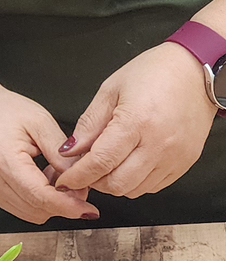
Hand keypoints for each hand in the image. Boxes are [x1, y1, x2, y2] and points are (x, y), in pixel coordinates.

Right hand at [0, 82, 99, 224]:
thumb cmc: (4, 111)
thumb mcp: (40, 122)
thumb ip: (61, 154)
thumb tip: (80, 179)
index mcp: (3, 160)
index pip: (40, 196)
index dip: (68, 206)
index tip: (88, 210)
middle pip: (37, 209)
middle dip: (63, 204)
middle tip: (79, 184)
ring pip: (31, 214)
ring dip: (50, 202)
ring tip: (55, 174)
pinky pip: (22, 208)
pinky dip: (38, 200)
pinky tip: (42, 179)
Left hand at [54, 42, 216, 199]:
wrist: (195, 71)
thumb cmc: (154, 73)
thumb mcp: (111, 89)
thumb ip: (89, 124)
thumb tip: (70, 151)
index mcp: (137, 121)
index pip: (100, 162)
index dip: (78, 176)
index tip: (65, 180)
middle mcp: (159, 143)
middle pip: (117, 184)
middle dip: (95, 182)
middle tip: (87, 169)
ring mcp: (174, 157)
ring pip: (134, 190)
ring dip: (115, 183)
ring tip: (110, 163)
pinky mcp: (184, 163)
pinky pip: (153, 186)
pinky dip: (136, 181)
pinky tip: (131, 162)